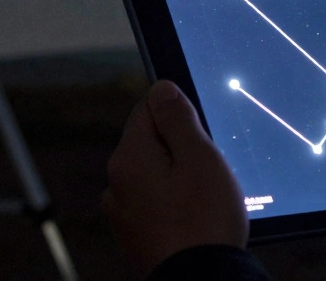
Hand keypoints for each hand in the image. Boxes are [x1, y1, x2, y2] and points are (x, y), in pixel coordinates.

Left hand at [102, 80, 247, 277]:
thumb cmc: (204, 222)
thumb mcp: (200, 157)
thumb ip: (178, 118)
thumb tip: (161, 88)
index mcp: (128, 158)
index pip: (148, 109)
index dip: (179, 115)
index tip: (201, 134)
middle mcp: (116, 184)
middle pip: (151, 144)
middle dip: (181, 150)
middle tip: (209, 172)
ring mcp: (123, 214)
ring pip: (155, 177)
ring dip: (179, 180)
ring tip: (206, 200)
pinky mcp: (136, 237)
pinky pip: (156, 205)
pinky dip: (175, 206)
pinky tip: (197, 220)